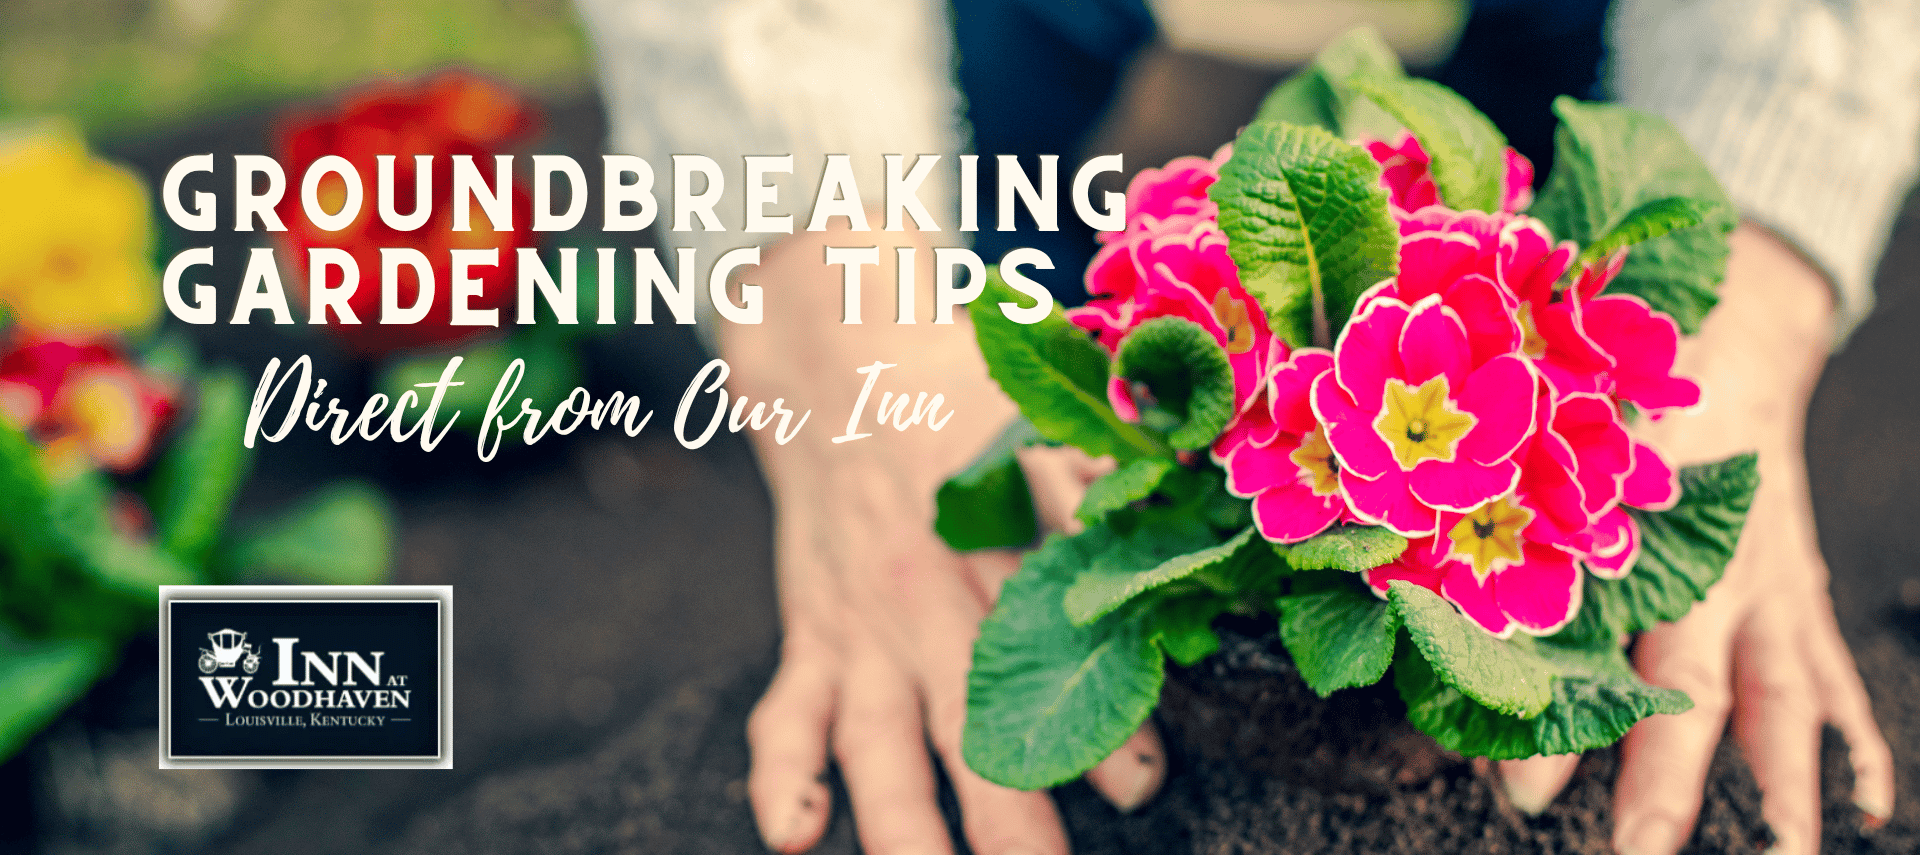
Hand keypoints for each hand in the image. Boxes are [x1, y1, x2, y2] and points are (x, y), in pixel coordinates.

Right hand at [724, 225, 1162, 854]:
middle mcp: (931, 587)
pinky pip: (787, 714)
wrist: (836, 362)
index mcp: (1002, 533)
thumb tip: (1202, 525)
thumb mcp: (1044, 417)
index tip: (1140, 780)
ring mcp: (868, 622)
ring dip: (905, 824)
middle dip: (1012, 810)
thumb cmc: (962, 400)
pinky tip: (792, 833)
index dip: (1102, 709)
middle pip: (973, 711)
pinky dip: (781, 774)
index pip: (1058, 630)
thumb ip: (1110, 477)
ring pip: (879, 738)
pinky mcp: (815, 637)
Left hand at [1499, 226, 1895, 853]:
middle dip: (1661, 774)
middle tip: (1631, 852)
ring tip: (1786, 850)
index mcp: (1628, 528)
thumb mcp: (1546, 432)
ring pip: (1778, 691)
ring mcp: (1763, 582)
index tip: (1516, 790)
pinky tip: (1866, 798)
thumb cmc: (1613, 392)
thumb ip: (1481, 498)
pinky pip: (1831, 673)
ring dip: (1780, 778)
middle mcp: (1706, 563)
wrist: (1732, 334)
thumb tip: (1393, 585)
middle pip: (1687, 682)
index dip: (1549, 715)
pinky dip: (1853, 737)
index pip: (1583, 640)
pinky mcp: (1797, 594)